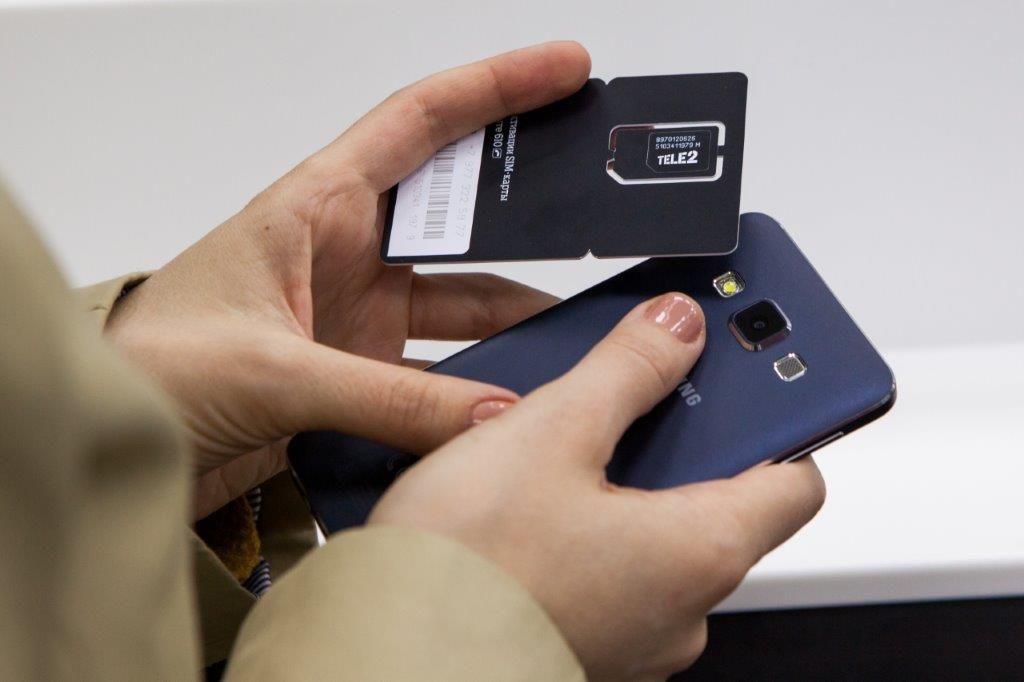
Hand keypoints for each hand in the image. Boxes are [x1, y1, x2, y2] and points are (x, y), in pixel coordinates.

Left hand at [104, 42, 591, 517]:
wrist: (118, 441)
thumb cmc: (154, 368)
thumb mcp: (274, 368)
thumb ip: (387, 397)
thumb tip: (491, 416)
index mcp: (316, 207)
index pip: (419, 123)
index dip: (496, 88)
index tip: (564, 69)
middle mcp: (348, 253)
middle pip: (463, 216)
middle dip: (532, 212)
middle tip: (599, 212)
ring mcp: (361, 317)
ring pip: (465, 301)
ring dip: (517, 318)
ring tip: (577, 331)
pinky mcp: (365, 374)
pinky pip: (444, 369)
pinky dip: (481, 384)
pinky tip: (516, 396)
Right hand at [370, 293, 825, 679]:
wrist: (378, 654)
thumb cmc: (463, 572)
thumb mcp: (549, 433)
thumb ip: (627, 371)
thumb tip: (677, 329)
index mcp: (700, 551)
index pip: (795, 474)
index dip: (783, 413)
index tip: (763, 365)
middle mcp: (681, 606)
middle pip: (715, 493)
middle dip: (678, 428)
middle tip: (643, 371)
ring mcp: (630, 629)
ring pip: (651, 527)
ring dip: (620, 471)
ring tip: (572, 422)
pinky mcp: (580, 634)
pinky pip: (606, 562)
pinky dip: (586, 518)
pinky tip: (534, 485)